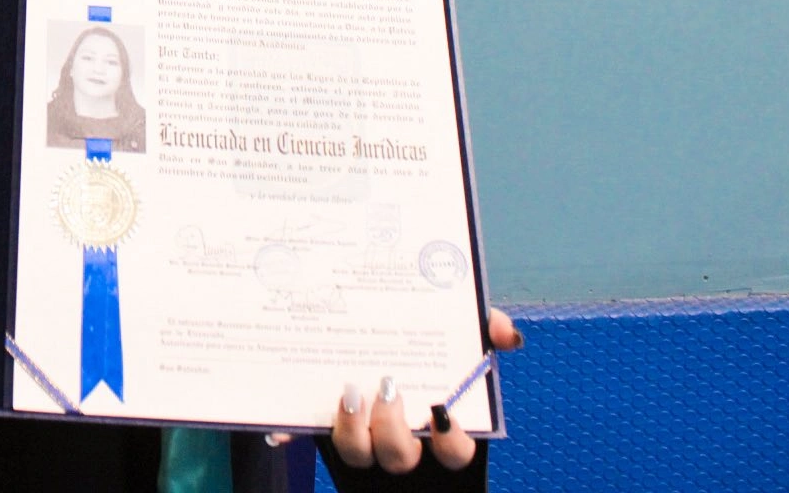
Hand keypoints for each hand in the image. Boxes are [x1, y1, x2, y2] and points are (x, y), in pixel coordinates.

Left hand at [291, 306, 523, 474]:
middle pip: (400, 456)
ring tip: (347, 394)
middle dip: (391, 430)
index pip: (455, 453)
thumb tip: (505, 333)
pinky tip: (284, 426)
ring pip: (356, 455)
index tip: (441, 411)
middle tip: (387, 388)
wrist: (365, 342)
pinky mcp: (325, 432)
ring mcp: (362, 443)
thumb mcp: (453, 342)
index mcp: (439, 431)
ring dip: (350, 430)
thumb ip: (482, 332)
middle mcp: (401, 444)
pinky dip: (294, 432)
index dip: (451, 441)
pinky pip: (308, 439)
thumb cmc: (422, 355)